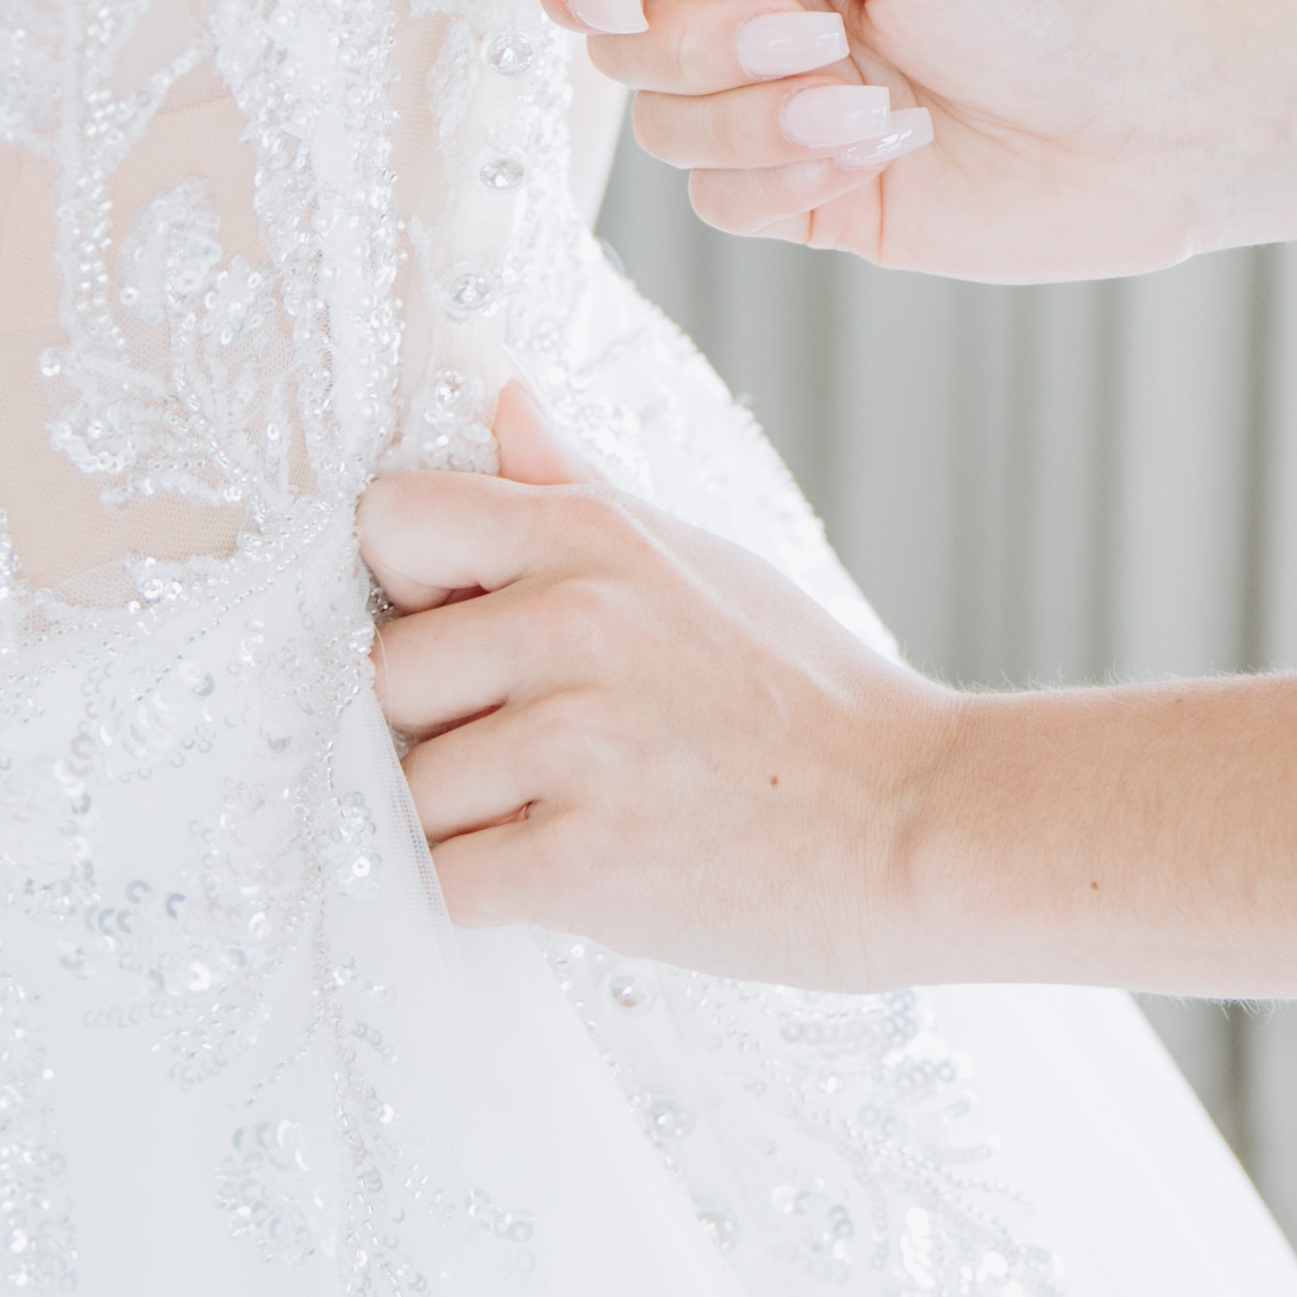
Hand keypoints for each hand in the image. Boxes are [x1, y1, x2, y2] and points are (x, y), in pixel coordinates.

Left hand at [362, 381, 964, 989]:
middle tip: (532, 751)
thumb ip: (575, 487)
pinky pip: (443, 883)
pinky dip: (483, 894)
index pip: (392, 520)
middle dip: (435, 726)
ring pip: (407, 793)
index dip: (409, 588)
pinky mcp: (578, 860)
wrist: (912, 819)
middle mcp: (571, 622)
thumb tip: (501, 402)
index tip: (466, 636)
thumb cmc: (806, 695)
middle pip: (384, 676)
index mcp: (590, 536)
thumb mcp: (698, 559)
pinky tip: (561, 874)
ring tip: (565, 816)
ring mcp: (573, 743)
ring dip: (463, 823)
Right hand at [537, 0, 1241, 275]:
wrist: (1157, 118)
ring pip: (665, 127)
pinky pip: (720, 201)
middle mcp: (768, 6)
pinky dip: (782, 177)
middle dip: (704, 46)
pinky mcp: (815, 196)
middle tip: (816, 35)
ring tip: (872, 107)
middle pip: (628, 40)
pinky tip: (876, 155)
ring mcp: (786, 106)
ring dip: (759, 119)